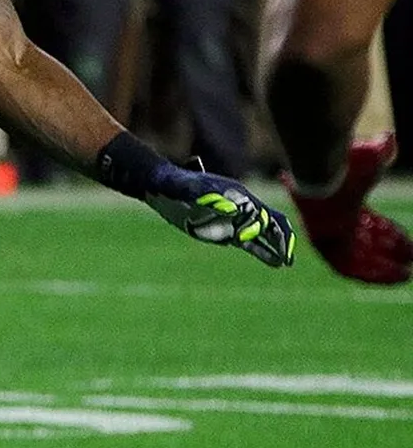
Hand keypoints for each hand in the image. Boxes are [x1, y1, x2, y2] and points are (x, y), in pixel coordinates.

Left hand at [143, 160, 295, 268]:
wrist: (161, 185)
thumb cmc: (173, 185)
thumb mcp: (186, 189)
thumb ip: (207, 198)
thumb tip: (234, 208)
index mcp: (234, 194)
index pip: (256, 211)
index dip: (257, 225)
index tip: (245, 240)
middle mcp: (239, 205)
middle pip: (269, 221)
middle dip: (279, 238)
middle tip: (286, 257)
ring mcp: (235, 219)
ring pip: (264, 233)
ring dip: (277, 246)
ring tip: (286, 262)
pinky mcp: (227, 231)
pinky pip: (252, 243)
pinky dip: (265, 252)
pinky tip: (276, 262)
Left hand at [285, 133, 412, 283]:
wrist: (322, 174)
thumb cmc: (348, 165)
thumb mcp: (369, 156)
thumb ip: (380, 150)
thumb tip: (388, 138)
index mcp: (344, 203)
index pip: (369, 224)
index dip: (390, 234)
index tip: (409, 246)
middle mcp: (334, 220)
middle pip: (364, 242)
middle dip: (388, 253)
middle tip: (410, 260)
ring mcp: (327, 234)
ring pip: (358, 258)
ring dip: (382, 268)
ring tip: (406, 274)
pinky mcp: (324, 247)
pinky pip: (349, 269)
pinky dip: (372, 275)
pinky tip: (397, 276)